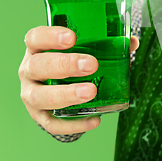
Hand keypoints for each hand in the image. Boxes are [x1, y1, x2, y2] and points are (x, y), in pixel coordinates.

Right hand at [19, 26, 138, 134]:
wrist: (58, 86)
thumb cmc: (72, 60)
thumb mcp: (84, 48)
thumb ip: (107, 43)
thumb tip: (132, 42)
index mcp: (38, 48)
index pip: (35, 37)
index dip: (51, 36)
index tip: (72, 37)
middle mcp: (29, 70)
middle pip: (38, 66)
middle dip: (65, 65)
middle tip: (92, 65)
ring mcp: (30, 94)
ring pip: (40, 96)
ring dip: (66, 94)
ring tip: (91, 92)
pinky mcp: (39, 116)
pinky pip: (51, 123)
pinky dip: (73, 124)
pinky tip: (94, 120)